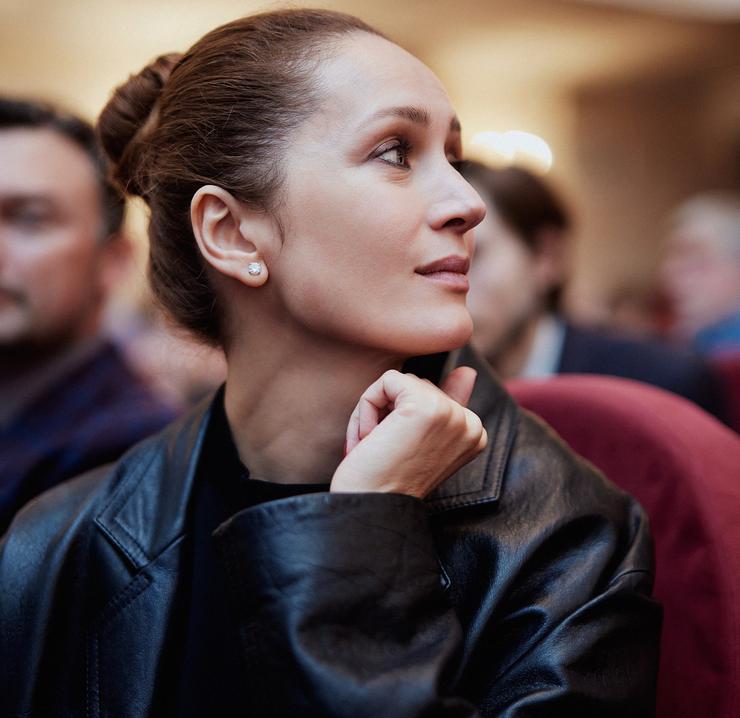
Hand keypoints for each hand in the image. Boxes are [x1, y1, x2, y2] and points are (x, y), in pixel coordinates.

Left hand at [330, 367, 486, 497]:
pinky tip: (370, 438)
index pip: (432, 395)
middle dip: (388, 414)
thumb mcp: (421, 442)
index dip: (401, 420)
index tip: (395, 453)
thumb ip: (447, 405)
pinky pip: (386, 380)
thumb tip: (468, 370)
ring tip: (376, 447)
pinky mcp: (426, 407)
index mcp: (474, 432)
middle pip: (417, 386)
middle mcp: (471, 423)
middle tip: (381, 451)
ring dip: (375, 412)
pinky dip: (367, 406)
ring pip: (400, 382)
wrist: (369, 508)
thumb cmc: (387, 481)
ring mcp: (451, 414)